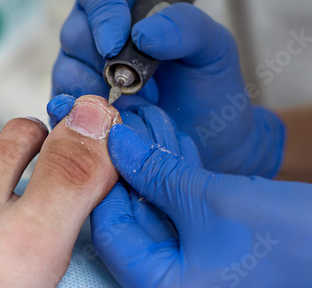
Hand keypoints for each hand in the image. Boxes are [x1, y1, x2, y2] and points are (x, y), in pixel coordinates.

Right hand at [52, 0, 284, 177]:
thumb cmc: (206, 90)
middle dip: (102, 61)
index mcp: (124, 10)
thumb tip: (142, 33)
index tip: (117, 41)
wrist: (208, 144)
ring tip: (132, 110)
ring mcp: (80, 76)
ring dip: (96, 94)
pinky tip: (113, 126)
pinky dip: (87, 119)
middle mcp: (94, 40)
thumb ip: (185, 25)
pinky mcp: (75, 112)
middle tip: (135, 86)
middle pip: (73, 31)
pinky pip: (64, 108)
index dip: (99, 3)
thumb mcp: (212, 47)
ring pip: (65, 72)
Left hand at [93, 117, 311, 287]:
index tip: (108, 146)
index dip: (107, 184)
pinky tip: (174, 146)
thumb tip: (119, 145)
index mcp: (162, 287)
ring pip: (159, 209)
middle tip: (131, 129)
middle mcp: (173, 281)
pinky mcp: (212, 246)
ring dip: (157, 168)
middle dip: (135, 169)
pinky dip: (179, 179)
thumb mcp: (210, 201)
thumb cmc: (290, 243)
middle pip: (134, 218)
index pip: (111, 232)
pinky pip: (183, 211)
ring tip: (152, 126)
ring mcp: (194, 264)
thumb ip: (157, 174)